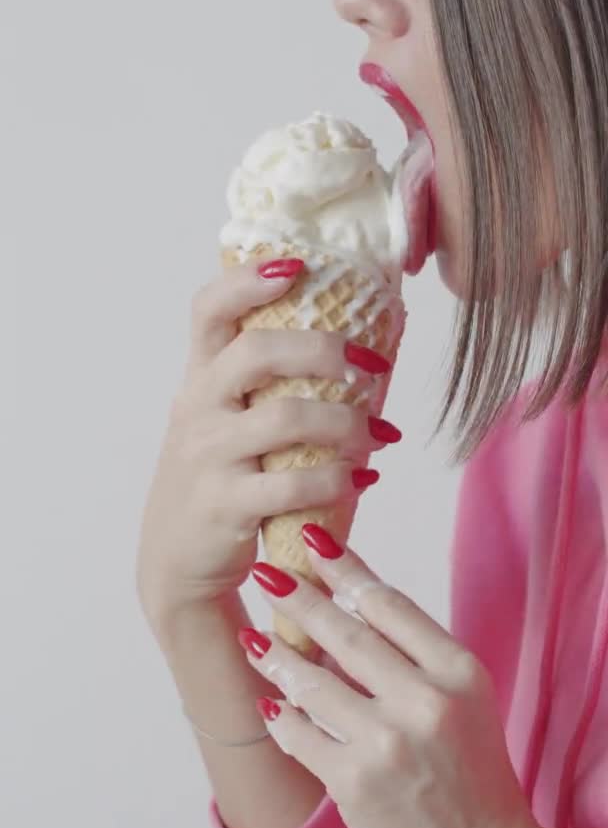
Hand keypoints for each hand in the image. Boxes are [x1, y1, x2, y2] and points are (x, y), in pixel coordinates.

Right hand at [136, 257, 397, 638]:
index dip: (248, 280)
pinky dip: (339, 479)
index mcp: (200, 380)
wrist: (176, 561)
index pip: (208, 310)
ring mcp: (209, 456)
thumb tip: (352, 352)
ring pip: (288, 417)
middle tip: (372, 368)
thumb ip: (260, 388)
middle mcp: (199, 409)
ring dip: (349, 424)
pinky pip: (294, 483)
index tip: (298, 265)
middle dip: (327, 351)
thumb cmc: (217, 481)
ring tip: (378, 437)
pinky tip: (361, 481)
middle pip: (258, 351)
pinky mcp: (225, 505)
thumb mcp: (220, 423)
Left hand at [241, 525, 548, 827]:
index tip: (313, 541)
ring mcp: (387, 743)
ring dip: (276, 655)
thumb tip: (355, 601)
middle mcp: (424, 701)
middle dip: (300, 597)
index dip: (346, 569)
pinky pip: (301, 734)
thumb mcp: (466, 698)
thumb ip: (419, 654)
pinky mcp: (354, 783)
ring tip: (253, 636)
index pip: (389, 604)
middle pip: (346, 633)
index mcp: (457, 671)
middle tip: (267, 571)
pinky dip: (281, 716)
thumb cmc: (473, 771)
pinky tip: (268, 701)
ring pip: (312, 682)